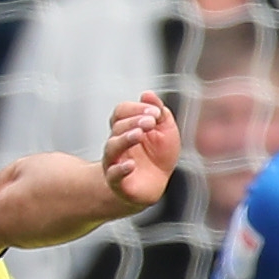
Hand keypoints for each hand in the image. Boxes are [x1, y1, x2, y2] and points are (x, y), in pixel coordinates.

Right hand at [102, 93, 178, 211]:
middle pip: (117, 127)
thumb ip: (159, 112)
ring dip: (126, 138)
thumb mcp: (165, 130)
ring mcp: (115, 161)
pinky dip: (121, 169)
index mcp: (126, 127)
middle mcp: (117, 142)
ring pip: (112, 147)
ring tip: (139, 135)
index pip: (121, 111)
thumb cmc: (159, 155)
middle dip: (134, 121)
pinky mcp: (118, 181)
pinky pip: (113, 174)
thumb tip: (147, 94)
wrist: (157, 183)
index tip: (155, 112)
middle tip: (151, 122)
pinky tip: (131, 164)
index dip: (136, 108)